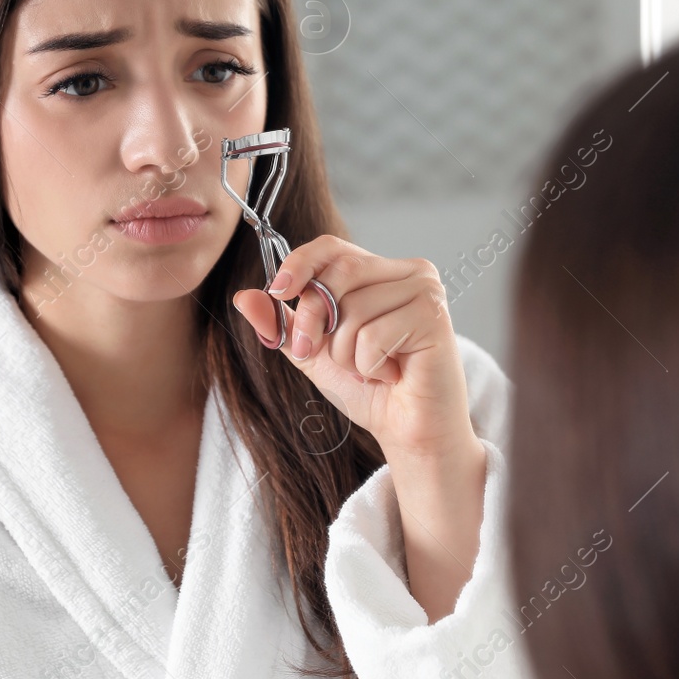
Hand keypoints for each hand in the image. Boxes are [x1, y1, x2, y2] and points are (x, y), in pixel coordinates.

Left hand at [230, 234, 477, 464]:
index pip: (333, 247)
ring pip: (354, 310)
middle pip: (339, 273)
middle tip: (315, 352)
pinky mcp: (434, 318)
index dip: (299, 264)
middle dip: (313, 319)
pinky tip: (391, 375)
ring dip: (346, 354)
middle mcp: (409, 272)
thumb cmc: (369, 389)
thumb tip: (244, 298)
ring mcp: (425, 292)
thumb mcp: (313, 353)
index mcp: (381, 271)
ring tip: (369, 371)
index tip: (278, 291)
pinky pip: (374, 336)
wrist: (407, 432)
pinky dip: (369, 366)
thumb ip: (283, 324)